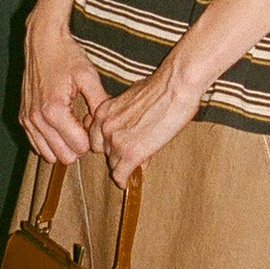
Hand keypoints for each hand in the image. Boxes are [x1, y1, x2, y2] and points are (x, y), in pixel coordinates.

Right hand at [21, 17, 108, 164]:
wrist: (42, 41)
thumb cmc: (66, 56)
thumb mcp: (88, 76)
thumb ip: (99, 102)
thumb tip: (106, 125)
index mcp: (54, 110)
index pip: (79, 147)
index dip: (91, 138)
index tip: (92, 120)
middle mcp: (37, 119)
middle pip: (64, 156)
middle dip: (77, 145)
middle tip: (83, 124)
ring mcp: (27, 120)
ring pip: (48, 154)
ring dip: (63, 144)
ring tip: (72, 124)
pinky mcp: (23, 117)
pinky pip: (36, 144)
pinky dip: (49, 141)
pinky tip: (60, 124)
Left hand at [90, 46, 209, 182]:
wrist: (175, 87)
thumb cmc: (161, 87)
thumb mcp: (134, 96)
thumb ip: (125, 112)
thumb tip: (132, 126)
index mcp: (103, 111)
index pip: (94, 135)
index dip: (107, 141)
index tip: (117, 145)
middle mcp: (104, 126)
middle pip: (101, 151)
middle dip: (114, 153)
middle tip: (130, 153)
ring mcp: (116, 141)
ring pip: (113, 164)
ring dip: (125, 164)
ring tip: (139, 162)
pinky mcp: (130, 153)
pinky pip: (121, 175)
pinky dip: (126, 180)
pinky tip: (131, 181)